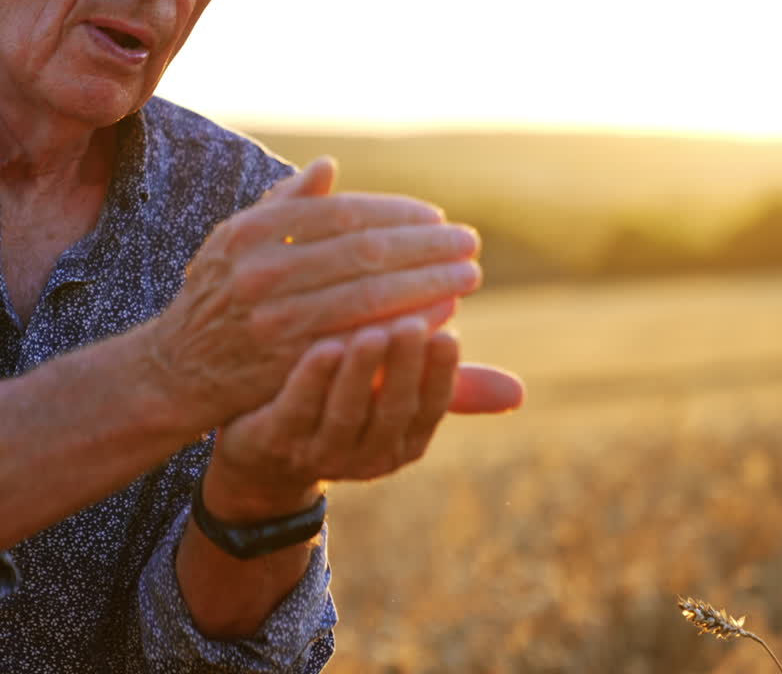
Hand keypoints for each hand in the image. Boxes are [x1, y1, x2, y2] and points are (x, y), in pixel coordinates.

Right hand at [143, 158, 482, 433]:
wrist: (174, 369)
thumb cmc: (217, 296)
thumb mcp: (234, 241)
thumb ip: (283, 205)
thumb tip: (328, 165)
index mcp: (251, 233)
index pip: (343, 214)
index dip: (397, 214)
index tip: (436, 217)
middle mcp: (261, 273)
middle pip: (363, 253)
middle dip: (426, 247)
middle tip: (470, 244)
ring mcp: (274, 321)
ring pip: (368, 297)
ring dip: (428, 285)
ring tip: (467, 277)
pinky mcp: (288, 366)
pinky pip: (360, 340)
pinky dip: (404, 325)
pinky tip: (439, 317)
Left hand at [201, 316, 462, 519]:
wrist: (260, 456)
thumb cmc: (340, 409)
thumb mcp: (391, 400)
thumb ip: (445, 387)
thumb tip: (521, 393)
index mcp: (402, 443)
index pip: (429, 408)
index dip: (440, 375)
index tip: (450, 333)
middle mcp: (365, 456)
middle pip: (391, 412)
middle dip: (405, 370)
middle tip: (415, 324)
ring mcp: (318, 452)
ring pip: (344, 413)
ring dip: (361, 373)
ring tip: (373, 331)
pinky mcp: (274, 441)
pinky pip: (296, 408)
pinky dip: (312, 378)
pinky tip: (323, 343)